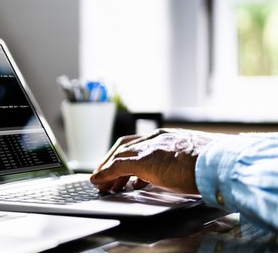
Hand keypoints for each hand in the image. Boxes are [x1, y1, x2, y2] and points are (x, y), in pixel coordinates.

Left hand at [90, 128, 222, 193]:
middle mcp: (156, 138)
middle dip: (111, 162)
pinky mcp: (144, 160)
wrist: (222, 162)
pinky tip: (100, 183)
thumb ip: (181, 163)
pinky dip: (105, 174)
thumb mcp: (194, 160)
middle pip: (124, 147)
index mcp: (169, 136)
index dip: (125, 155)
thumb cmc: (217, 164)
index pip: (139, 142)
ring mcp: (150, 148)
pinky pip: (117, 166)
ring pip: (118, 156)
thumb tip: (178, 174)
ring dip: (106, 171)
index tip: (119, 168)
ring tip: (102, 185)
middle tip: (104, 177)